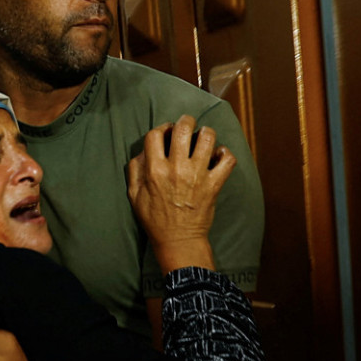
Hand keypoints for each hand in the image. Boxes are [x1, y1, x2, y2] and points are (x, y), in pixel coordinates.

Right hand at [127, 114, 235, 272]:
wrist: (178, 239)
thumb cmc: (154, 218)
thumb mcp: (134, 194)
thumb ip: (135, 169)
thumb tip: (144, 150)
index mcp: (154, 170)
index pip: (156, 134)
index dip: (161, 128)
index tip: (166, 132)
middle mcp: (176, 168)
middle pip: (183, 128)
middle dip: (186, 121)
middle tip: (187, 125)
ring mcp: (198, 175)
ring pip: (207, 138)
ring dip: (206, 134)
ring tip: (204, 138)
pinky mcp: (214, 184)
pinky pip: (227, 159)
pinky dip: (225, 154)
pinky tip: (218, 157)